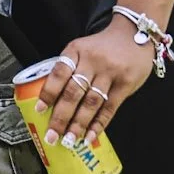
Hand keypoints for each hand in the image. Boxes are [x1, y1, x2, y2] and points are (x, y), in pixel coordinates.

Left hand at [34, 15, 159, 148]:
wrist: (135, 32)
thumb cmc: (103, 46)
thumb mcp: (82, 49)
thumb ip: (70, 69)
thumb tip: (52, 101)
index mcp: (76, 50)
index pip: (59, 73)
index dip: (48, 93)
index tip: (39, 111)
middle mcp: (92, 61)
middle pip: (74, 92)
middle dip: (61, 117)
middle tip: (52, 136)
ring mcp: (110, 72)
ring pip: (91, 102)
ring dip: (78, 124)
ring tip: (69, 140)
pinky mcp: (126, 83)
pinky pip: (110, 107)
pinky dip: (98, 124)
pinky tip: (89, 137)